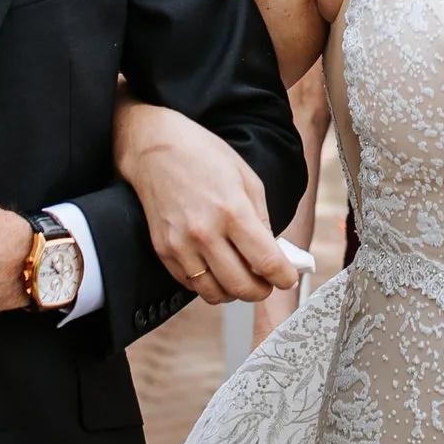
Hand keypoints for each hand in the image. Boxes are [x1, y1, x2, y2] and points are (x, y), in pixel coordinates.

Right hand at [116, 99, 293, 303]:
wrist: (156, 150)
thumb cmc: (204, 158)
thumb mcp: (247, 180)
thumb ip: (263, 220)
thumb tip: (274, 253)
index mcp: (233, 211)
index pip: (266, 262)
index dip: (284, 277)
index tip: (288, 278)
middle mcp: (205, 232)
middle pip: (242, 286)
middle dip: (262, 291)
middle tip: (266, 283)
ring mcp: (181, 245)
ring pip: (215, 293)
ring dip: (233, 291)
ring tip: (240, 276)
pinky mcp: (164, 251)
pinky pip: (191, 285)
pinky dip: (208, 284)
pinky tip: (215, 267)